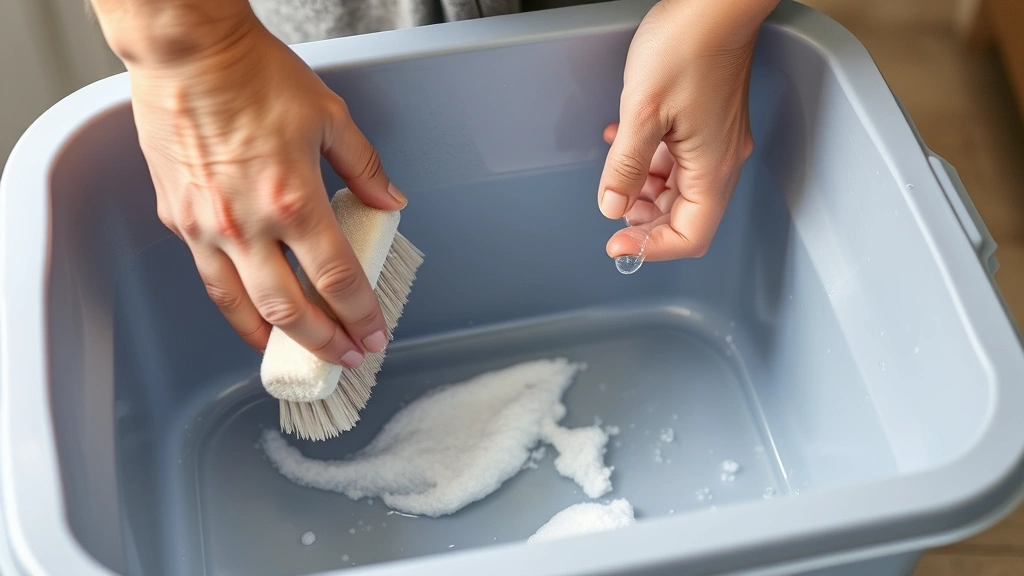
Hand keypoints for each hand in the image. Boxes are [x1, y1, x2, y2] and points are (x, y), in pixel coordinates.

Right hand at [120, 9, 405, 365]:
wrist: (185, 51)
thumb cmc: (252, 75)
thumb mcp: (330, 116)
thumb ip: (364, 168)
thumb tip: (389, 201)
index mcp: (294, 200)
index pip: (337, 280)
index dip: (360, 316)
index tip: (374, 334)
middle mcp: (247, 225)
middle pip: (290, 310)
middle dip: (324, 342)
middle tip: (345, 356)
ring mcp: (206, 227)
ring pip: (241, 307)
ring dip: (274, 338)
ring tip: (297, 353)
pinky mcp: (176, 219)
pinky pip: (209, 277)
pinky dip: (234, 306)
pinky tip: (250, 313)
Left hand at [597, 0, 777, 260]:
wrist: (714, 2)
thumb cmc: (688, 46)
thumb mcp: (643, 112)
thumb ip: (626, 167)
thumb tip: (612, 207)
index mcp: (713, 168)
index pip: (690, 235)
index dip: (652, 248)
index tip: (618, 245)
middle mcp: (721, 160)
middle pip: (685, 215)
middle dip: (645, 218)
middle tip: (612, 206)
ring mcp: (716, 141)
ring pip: (679, 187)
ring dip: (644, 188)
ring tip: (616, 172)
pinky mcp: (708, 122)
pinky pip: (679, 158)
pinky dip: (651, 160)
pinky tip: (627, 143)